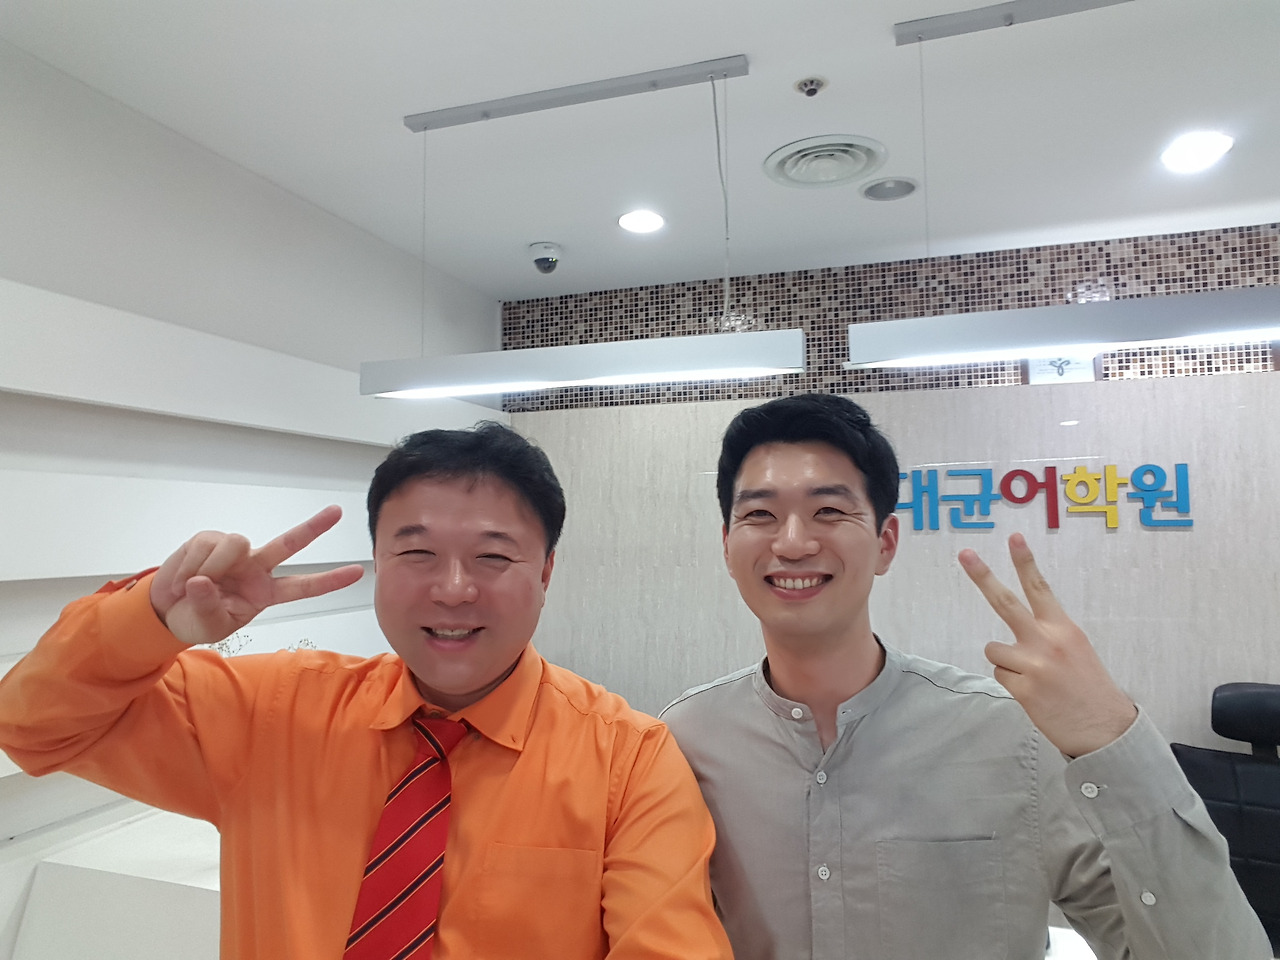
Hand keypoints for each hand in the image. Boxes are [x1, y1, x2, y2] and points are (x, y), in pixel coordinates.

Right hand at [149, 505, 364, 646]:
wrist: (167, 609)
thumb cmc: (197, 619)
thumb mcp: (208, 626)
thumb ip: (210, 608)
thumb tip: (203, 582)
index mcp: (265, 592)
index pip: (303, 587)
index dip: (329, 581)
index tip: (357, 572)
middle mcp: (256, 567)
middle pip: (290, 543)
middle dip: (313, 527)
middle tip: (337, 511)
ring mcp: (235, 552)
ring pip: (236, 543)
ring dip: (211, 566)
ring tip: (191, 586)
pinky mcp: (210, 539)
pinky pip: (205, 545)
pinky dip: (188, 565)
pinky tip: (180, 580)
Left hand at [958, 533, 1136, 757]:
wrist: (1106, 730)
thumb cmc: (1089, 688)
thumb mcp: (1076, 650)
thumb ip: (1049, 633)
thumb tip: (1019, 627)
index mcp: (1064, 629)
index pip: (1041, 588)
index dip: (1025, 562)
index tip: (1013, 538)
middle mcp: (1047, 641)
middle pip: (1006, 603)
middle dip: (983, 576)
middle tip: (966, 554)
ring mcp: (1033, 665)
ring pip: (995, 649)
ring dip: (1006, 661)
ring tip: (1032, 676)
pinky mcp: (1023, 689)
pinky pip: (1000, 675)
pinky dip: (1011, 682)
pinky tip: (1033, 693)